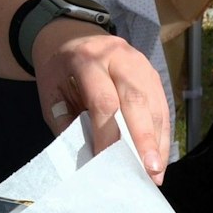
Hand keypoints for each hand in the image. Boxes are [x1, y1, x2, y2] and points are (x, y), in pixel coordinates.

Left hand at [33, 23, 169, 181]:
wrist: (72, 38)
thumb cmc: (60, 71)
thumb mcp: (51, 92)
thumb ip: (66, 121)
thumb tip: (88, 158)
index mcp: (87, 59)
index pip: (103, 100)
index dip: (107, 133)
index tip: (107, 162)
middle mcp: (119, 58)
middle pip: (137, 101)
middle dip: (144, 139)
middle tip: (150, 172)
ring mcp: (140, 63)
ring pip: (154, 105)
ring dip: (157, 142)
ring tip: (156, 173)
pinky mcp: (152, 74)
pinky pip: (161, 106)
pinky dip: (161, 134)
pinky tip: (159, 158)